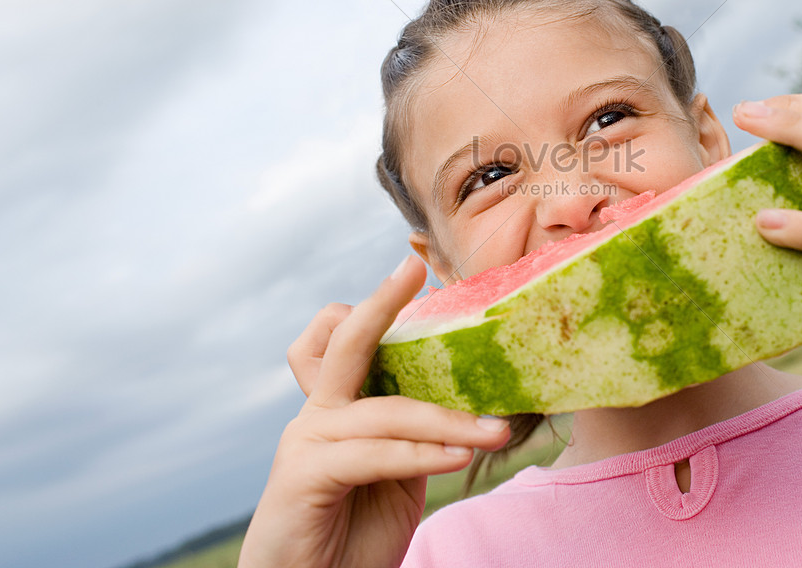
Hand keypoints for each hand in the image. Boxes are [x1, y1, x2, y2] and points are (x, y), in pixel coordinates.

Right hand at [238, 256, 511, 567]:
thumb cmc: (354, 533)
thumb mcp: (397, 472)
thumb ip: (415, 433)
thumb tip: (472, 398)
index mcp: (339, 406)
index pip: (345, 338)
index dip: (379, 306)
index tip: (422, 278)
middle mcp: (318, 413)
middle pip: (344, 341)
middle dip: (381, 301)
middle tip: (414, 267)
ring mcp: (307, 441)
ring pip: (386, 410)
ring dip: (448, 420)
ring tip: (497, 431)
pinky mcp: (303, 476)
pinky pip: (375, 454)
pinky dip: (421, 454)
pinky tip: (459, 458)